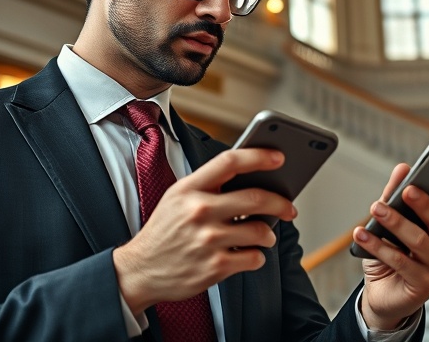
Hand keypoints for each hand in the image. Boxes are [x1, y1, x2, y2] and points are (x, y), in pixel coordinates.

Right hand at [113, 148, 296, 314]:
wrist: (140, 271)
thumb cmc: (165, 231)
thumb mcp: (177, 199)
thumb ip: (209, 186)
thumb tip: (254, 177)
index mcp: (188, 189)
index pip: (229, 162)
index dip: (258, 156)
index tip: (279, 157)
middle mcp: (198, 211)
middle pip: (255, 198)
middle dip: (280, 203)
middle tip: (289, 207)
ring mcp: (207, 240)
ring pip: (260, 231)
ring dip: (269, 234)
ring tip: (265, 235)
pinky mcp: (215, 266)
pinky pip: (255, 258)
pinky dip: (258, 256)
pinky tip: (249, 254)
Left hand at [353, 163, 428, 329]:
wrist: (383, 298)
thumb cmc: (391, 260)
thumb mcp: (391, 225)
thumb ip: (396, 197)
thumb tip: (403, 169)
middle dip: (423, 203)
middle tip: (406, 189)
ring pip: (418, 240)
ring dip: (395, 222)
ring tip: (376, 208)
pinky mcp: (422, 285)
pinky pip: (398, 260)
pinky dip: (377, 245)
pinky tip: (361, 234)